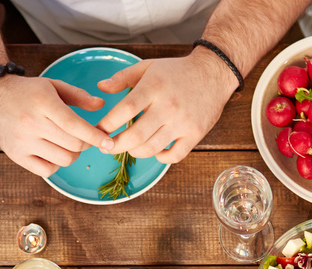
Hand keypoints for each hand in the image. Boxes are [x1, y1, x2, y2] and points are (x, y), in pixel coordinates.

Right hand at [0, 74, 113, 176]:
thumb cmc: (27, 92)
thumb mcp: (52, 86)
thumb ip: (78, 96)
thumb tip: (100, 105)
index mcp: (43, 102)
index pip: (75, 125)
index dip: (95, 136)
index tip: (109, 142)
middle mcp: (31, 123)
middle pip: (73, 145)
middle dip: (86, 144)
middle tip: (84, 138)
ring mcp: (22, 141)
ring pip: (64, 159)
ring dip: (72, 154)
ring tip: (67, 144)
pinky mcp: (16, 155)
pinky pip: (47, 170)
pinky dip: (56, 165)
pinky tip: (54, 153)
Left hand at [96, 48, 237, 163]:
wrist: (213, 73)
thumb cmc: (177, 71)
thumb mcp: (148, 67)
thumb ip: (122, 78)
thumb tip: (100, 88)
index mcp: (154, 87)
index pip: (125, 110)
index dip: (107, 124)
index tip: (98, 131)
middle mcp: (168, 106)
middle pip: (136, 136)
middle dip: (115, 145)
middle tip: (106, 147)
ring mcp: (183, 122)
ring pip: (152, 148)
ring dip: (134, 152)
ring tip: (128, 148)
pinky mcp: (195, 134)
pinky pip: (174, 156)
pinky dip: (160, 158)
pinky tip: (154, 151)